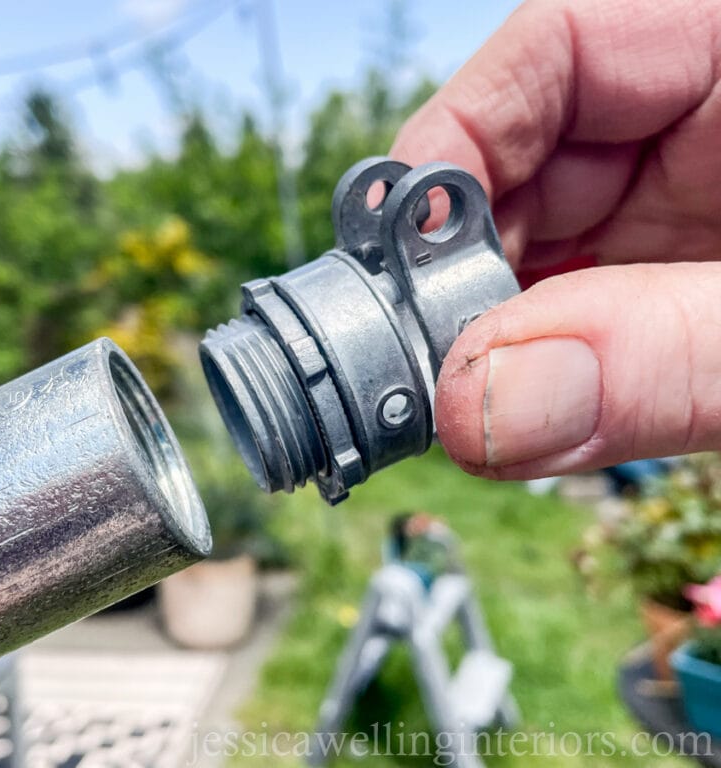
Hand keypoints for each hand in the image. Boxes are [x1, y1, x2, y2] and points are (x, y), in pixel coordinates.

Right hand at [390, 0, 720, 478]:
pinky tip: (509, 407)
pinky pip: (575, 313)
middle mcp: (702, 129)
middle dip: (461, 265)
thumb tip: (479, 407)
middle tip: (424, 363)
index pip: (559, 46)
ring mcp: (685, 211)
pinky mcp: (674, 286)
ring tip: (460, 400)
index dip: (457, 138)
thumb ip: (665, 356)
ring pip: (538, 249)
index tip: (397, 250)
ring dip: (488, 329)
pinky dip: (534, 369)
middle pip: (526, 162)